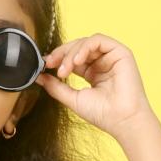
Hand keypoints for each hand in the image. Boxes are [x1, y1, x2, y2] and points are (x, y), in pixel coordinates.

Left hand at [36, 33, 152, 139]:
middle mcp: (102, 63)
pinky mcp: (120, 52)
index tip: (45, 65)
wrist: (122, 120)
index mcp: (92, 73)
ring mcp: (111, 56)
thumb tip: (39, 77)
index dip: (58, 58)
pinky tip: (77, 61)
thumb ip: (56, 87)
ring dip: (71, 53)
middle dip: (61, 53)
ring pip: (86, 43)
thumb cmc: (102, 114)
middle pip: (77, 47)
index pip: (72, 58)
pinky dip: (84, 47)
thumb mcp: (72, 98)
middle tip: (50, 64)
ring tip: (65, 69)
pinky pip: (98, 40)